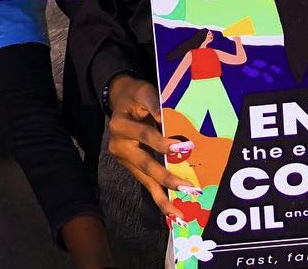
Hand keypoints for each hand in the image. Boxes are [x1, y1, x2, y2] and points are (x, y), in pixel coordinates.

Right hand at [106, 75, 195, 219]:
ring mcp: (124, 159)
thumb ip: (154, 103)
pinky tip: (172, 214)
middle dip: (168, 178)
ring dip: (164, 198)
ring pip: (145, 181)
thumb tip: (166, 119)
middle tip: (189, 188)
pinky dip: (160, 198)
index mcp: (120, 124)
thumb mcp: (144, 91)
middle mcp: (119, 145)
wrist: (121, 100)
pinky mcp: (132, 167)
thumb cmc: (136, 95)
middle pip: (146, 164)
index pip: (146, 136)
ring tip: (179, 215)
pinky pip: (147, 184)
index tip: (184, 148)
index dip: (164, 143)